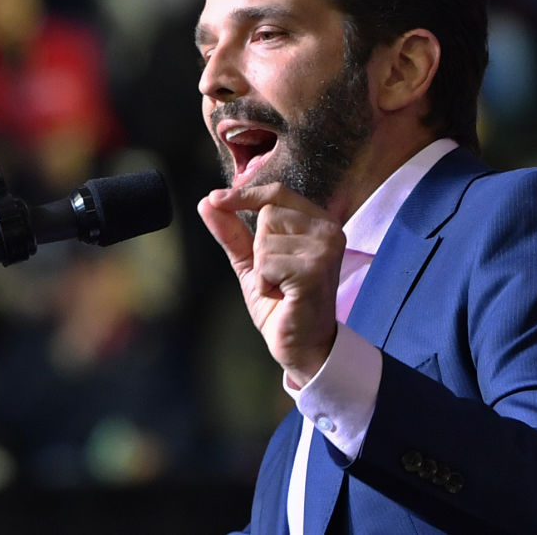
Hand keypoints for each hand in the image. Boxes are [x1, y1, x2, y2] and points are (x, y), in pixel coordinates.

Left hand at [198, 183, 343, 386]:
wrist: (301, 344)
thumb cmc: (283, 302)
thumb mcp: (252, 261)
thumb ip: (232, 231)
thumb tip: (208, 202)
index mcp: (319, 222)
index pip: (277, 193)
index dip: (244, 195)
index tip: (216, 199)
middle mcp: (328, 230)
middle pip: (267, 214)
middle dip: (259, 248)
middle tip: (278, 275)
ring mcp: (325, 249)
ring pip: (264, 240)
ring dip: (262, 270)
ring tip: (282, 286)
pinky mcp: (315, 270)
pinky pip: (266, 263)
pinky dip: (265, 284)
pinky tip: (283, 295)